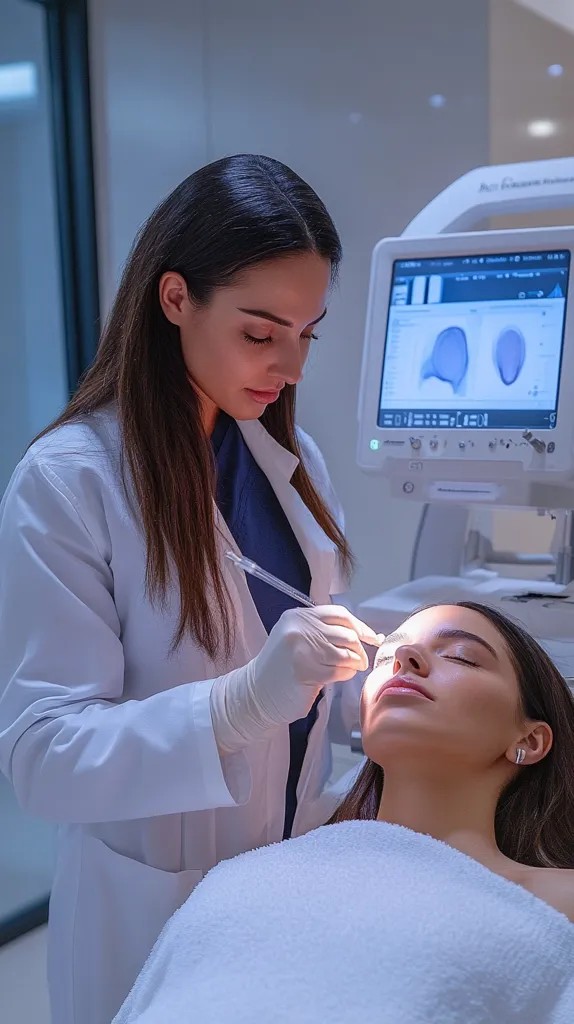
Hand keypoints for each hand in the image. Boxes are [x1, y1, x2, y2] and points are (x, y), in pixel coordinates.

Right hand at [210, 605, 381, 753]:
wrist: (256, 693)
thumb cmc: (282, 667)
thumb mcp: (298, 638)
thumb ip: (323, 631)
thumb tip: (365, 633)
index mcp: (298, 616)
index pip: (339, 614)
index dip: (360, 626)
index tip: (373, 637)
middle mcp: (298, 628)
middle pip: (346, 634)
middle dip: (359, 649)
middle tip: (360, 660)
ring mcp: (301, 649)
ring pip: (345, 653)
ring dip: (353, 663)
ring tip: (350, 669)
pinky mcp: (305, 671)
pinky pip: (339, 670)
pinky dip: (346, 674)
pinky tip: (340, 676)